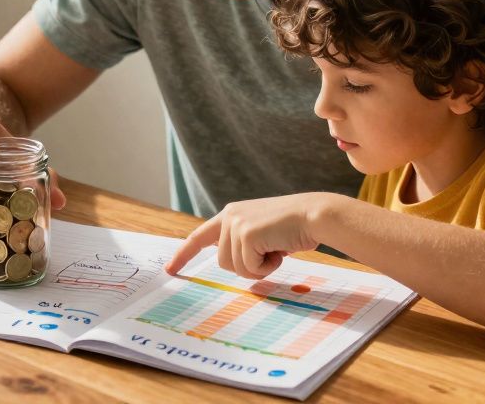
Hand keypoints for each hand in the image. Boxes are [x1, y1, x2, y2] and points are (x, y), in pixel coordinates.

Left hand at [164, 193, 330, 278]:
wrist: (314, 215)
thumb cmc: (293, 228)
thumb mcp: (261, 235)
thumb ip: (243, 244)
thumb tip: (234, 266)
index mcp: (230, 215)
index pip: (199, 237)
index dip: (184, 254)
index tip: (169, 270)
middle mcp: (229, 216)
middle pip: (223, 263)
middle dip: (247, 267)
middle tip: (270, 253)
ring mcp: (236, 224)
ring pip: (236, 268)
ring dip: (259, 267)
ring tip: (276, 248)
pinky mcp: (246, 234)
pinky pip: (250, 267)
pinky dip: (268, 266)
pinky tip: (280, 249)